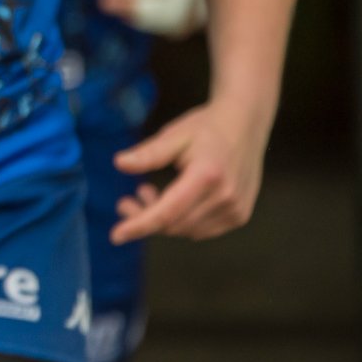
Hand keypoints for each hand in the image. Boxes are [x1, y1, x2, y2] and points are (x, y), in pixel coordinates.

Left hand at [110, 99, 269, 242]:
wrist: (245, 125)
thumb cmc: (206, 128)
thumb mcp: (174, 135)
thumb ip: (149, 154)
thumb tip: (119, 163)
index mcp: (208, 174)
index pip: (168, 212)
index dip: (139, 225)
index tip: (115, 236)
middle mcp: (225, 196)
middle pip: (174, 224)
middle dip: (144, 219)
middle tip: (124, 203)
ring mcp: (236, 209)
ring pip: (186, 230)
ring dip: (162, 220)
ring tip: (146, 193)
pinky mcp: (239, 215)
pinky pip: (201, 229)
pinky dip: (180, 220)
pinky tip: (170, 200)